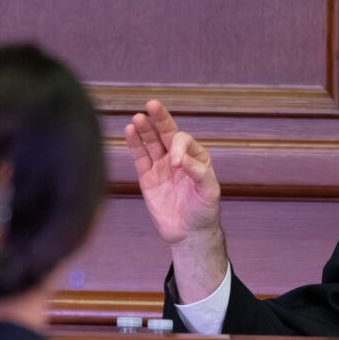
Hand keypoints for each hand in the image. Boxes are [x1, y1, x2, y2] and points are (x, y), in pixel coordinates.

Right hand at [125, 100, 227, 302]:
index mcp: (196, 158)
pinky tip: (129, 131)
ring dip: (144, 129)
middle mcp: (177, 158)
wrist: (190, 234)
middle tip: (152, 105)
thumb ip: (198, 173)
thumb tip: (179, 159)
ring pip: (150, 143)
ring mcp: (161, 167)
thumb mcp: (209, 192)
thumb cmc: (204, 212)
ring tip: (138, 118)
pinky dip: (134, 144)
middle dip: (159, 119)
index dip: (178, 147)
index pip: (182, 141)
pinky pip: (139, 158)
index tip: (176, 164)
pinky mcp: (147, 178)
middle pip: (166, 133)